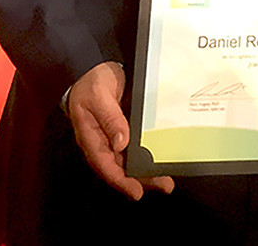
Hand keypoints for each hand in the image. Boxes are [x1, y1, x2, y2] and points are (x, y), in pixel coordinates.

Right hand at [67, 62, 173, 200]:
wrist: (93, 66)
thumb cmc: (92, 82)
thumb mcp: (100, 96)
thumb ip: (110, 118)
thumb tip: (121, 142)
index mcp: (91, 138)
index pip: (105, 165)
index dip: (121, 181)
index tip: (137, 191)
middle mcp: (102, 142)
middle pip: (120, 167)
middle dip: (141, 180)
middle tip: (164, 186)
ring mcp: (112, 136)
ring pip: (128, 159)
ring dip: (145, 170)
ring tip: (165, 179)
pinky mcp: (123, 128)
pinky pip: (133, 146)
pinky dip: (145, 154)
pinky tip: (158, 158)